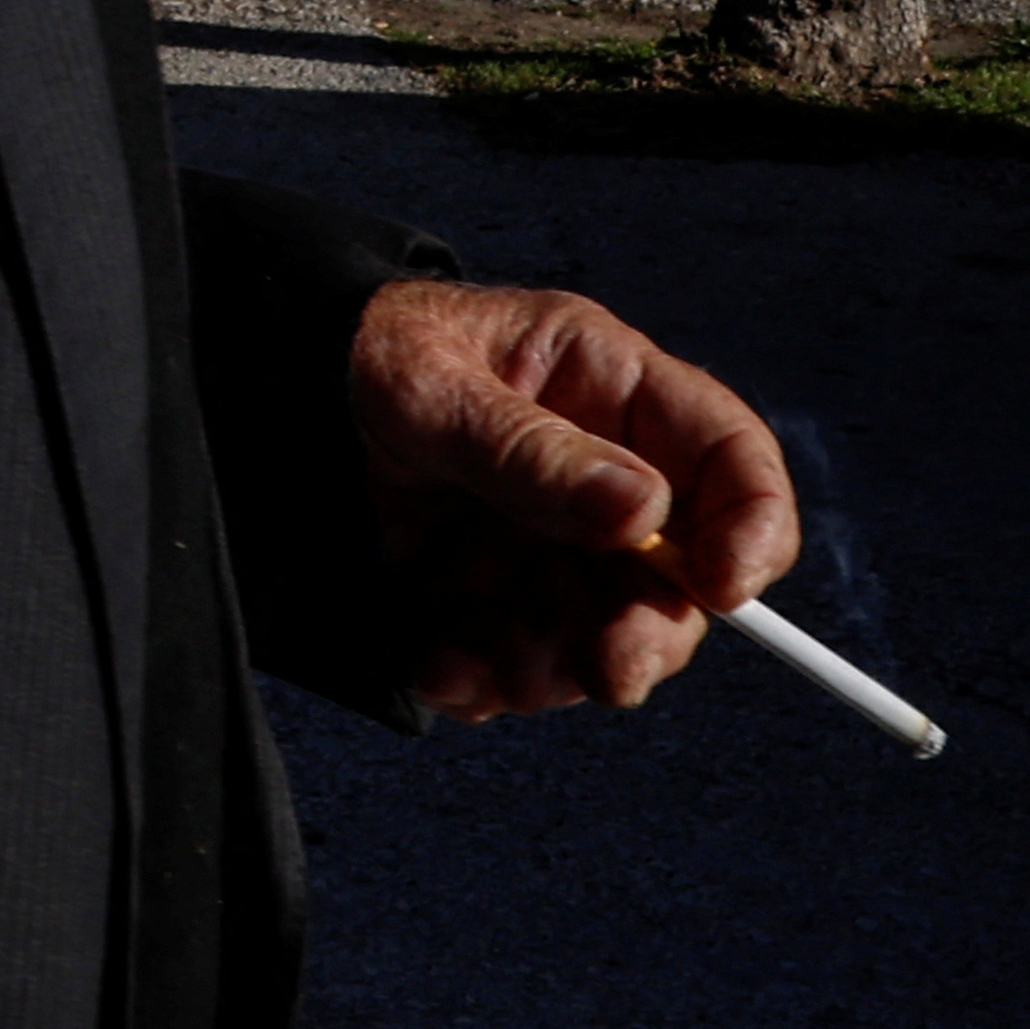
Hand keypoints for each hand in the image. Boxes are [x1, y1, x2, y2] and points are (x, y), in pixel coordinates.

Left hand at [344, 277, 799, 722]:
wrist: (277, 386)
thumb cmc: (367, 351)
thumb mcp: (430, 386)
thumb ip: (527, 449)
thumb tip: (644, 513)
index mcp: (612, 389)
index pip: (729, 457)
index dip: (752, 527)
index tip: (723, 592)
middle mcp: (603, 473)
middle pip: (675, 576)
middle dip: (647, 635)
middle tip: (608, 675)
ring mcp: (554, 538)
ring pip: (598, 632)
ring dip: (557, 671)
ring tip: (485, 674)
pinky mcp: (500, 588)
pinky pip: (519, 654)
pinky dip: (486, 678)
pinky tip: (439, 672)